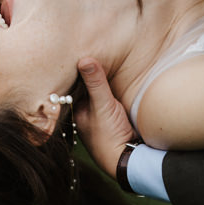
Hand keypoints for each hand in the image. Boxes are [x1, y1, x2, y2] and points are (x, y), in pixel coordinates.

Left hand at [74, 58, 137, 177]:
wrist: (128, 159)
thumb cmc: (109, 136)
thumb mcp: (102, 106)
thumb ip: (95, 83)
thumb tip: (84, 59)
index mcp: (76, 110)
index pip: (74, 83)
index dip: (77, 68)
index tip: (77, 48)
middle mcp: (85, 111)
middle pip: (86, 86)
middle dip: (89, 71)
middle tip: (90, 45)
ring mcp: (99, 114)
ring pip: (99, 90)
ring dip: (102, 78)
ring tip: (103, 52)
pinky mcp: (113, 116)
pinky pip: (110, 95)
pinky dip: (111, 86)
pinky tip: (116, 73)